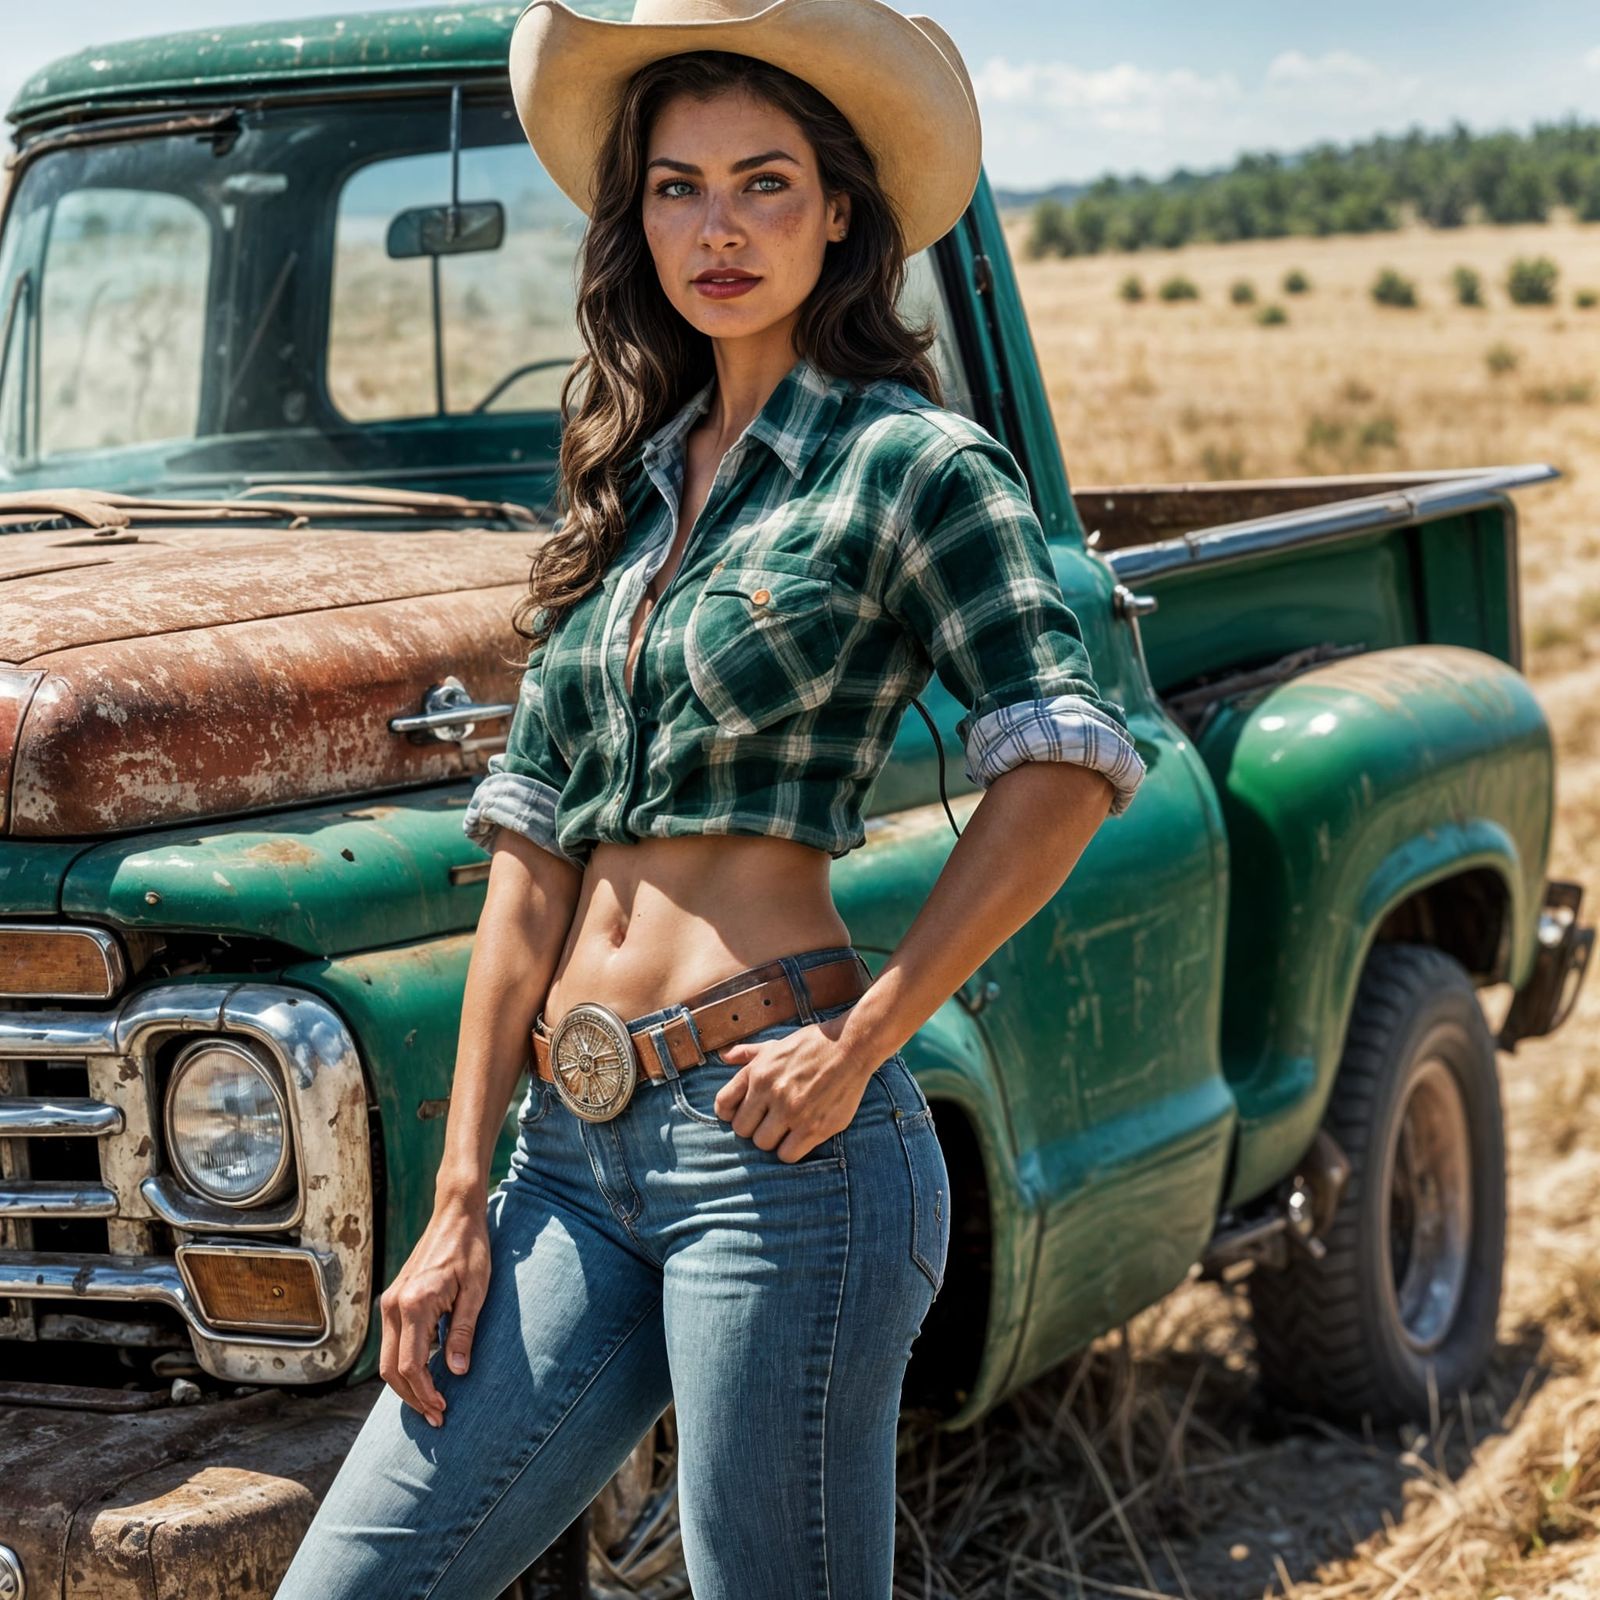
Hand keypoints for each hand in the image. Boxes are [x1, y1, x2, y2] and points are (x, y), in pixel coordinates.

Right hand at [377, 1198, 490, 1425]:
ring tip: (433, 1402)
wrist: (455, 1215)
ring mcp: (390, 1302)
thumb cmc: (471, 1249)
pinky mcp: (394, 1300)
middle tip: (438, 1417)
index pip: (410, 1365)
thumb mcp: (476, 1291)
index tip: (443, 1410)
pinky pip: (392, 1343)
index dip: (425, 1393)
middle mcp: (394, 1305)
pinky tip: (425, 1375)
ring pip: (387, 1359)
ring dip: (407, 1384)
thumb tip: (456, 1373)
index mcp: (414, 1304)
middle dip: (412, 1397)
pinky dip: (404, 1365)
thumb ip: (463, 1331)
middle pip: (390, 1369)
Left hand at [712, 1017, 874, 1162]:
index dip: (730, 1113)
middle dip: (752, 1128)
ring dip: (772, 1140)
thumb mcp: (775, 1045)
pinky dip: (789, 1150)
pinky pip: (787, 1154)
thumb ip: (747, 1053)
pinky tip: (798, 1138)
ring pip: (763, 1144)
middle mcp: (771, 1092)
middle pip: (742, 1130)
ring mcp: (793, 1111)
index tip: (744, 1113)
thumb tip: (723, 1056)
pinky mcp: (814, 1127)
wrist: (850, 1047)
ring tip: (784, 1130)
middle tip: (768, 1122)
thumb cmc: (811, 1045)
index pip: (723, 1105)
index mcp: (758, 1072)